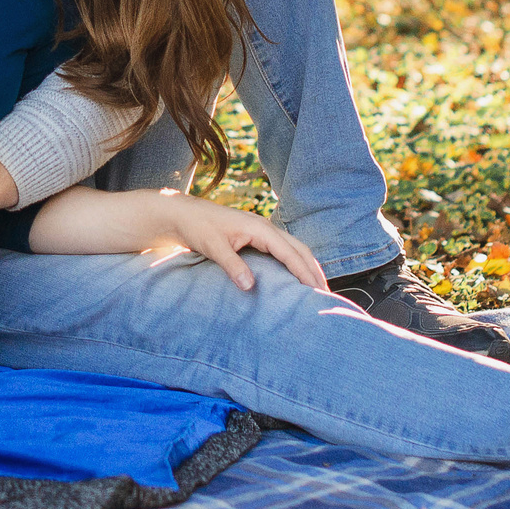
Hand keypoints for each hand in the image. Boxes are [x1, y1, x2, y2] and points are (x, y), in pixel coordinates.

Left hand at [170, 198, 328, 293]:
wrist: (183, 213)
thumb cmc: (198, 227)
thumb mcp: (214, 247)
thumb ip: (232, 265)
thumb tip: (250, 286)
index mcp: (260, 228)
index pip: (290, 253)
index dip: (304, 272)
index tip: (317, 291)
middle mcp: (266, 227)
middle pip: (299, 249)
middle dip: (313, 270)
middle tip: (325, 294)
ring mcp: (262, 230)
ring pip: (294, 248)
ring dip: (307, 266)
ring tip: (317, 288)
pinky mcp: (256, 236)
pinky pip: (283, 249)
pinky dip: (295, 262)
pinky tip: (296, 276)